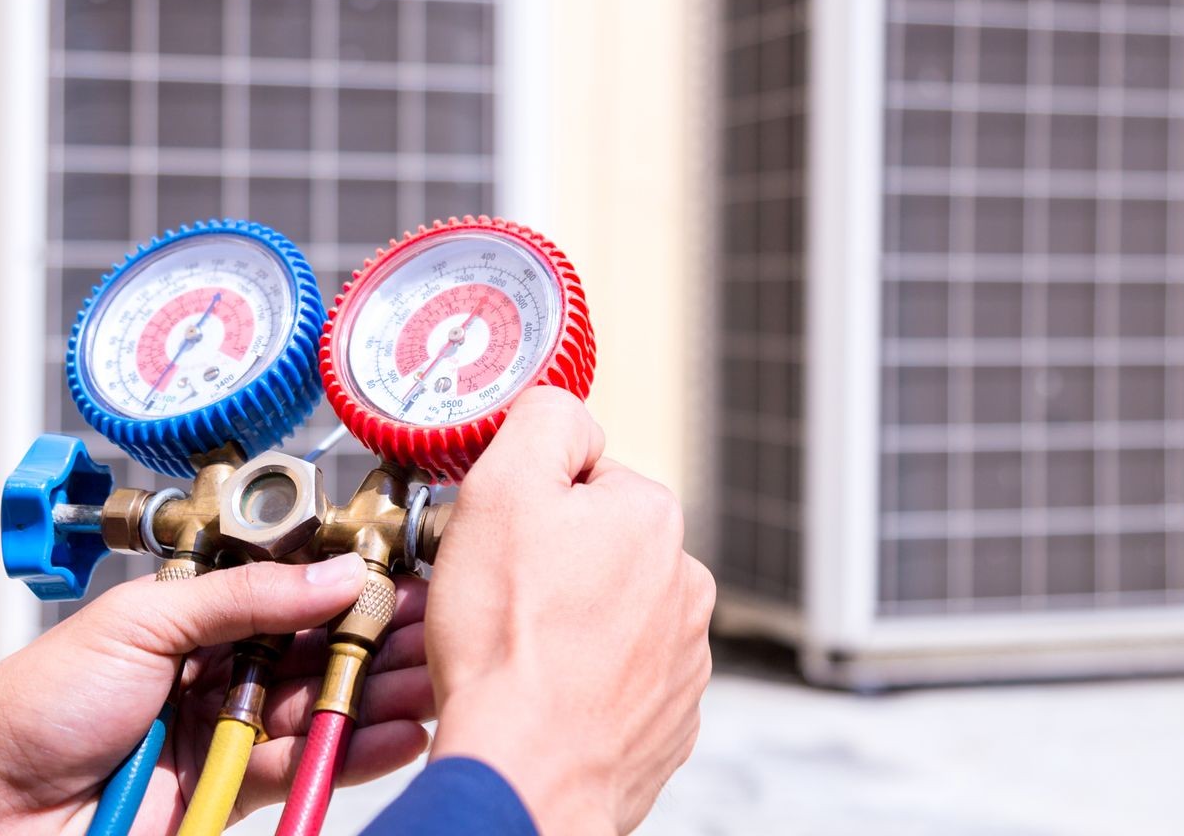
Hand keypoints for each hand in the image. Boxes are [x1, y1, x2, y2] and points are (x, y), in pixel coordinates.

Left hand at [0, 554, 433, 834]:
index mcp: (195, 612)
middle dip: (378, 638)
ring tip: (431, 682)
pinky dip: (351, 750)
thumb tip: (332, 574)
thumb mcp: (144, 623)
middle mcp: (217, 666)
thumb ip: (245, 598)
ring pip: (320, 706)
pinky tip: (394, 732)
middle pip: (316, 648)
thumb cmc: (37, 704)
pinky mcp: (230, 789)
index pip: (291, 590)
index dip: (349, 584)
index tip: (404, 577)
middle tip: (434, 630)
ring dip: (377, 693)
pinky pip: (303, 764)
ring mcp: (226, 728)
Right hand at [427, 387, 715, 831]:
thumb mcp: (501, 488)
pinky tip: (544, 693)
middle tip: (499, 600)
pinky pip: (616, 679)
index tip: (498, 540)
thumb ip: (541, 420)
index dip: (525, 503)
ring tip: (519, 654)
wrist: (525, 774)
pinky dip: (582, 683)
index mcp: (652, 516)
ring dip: (568, 625)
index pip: (580, 477)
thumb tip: (564, 409)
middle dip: (549, 565)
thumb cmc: (507, 645)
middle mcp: (686, 582)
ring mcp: (683, 658)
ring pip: (607, 613)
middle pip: (596, 545)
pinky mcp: (669, 719)